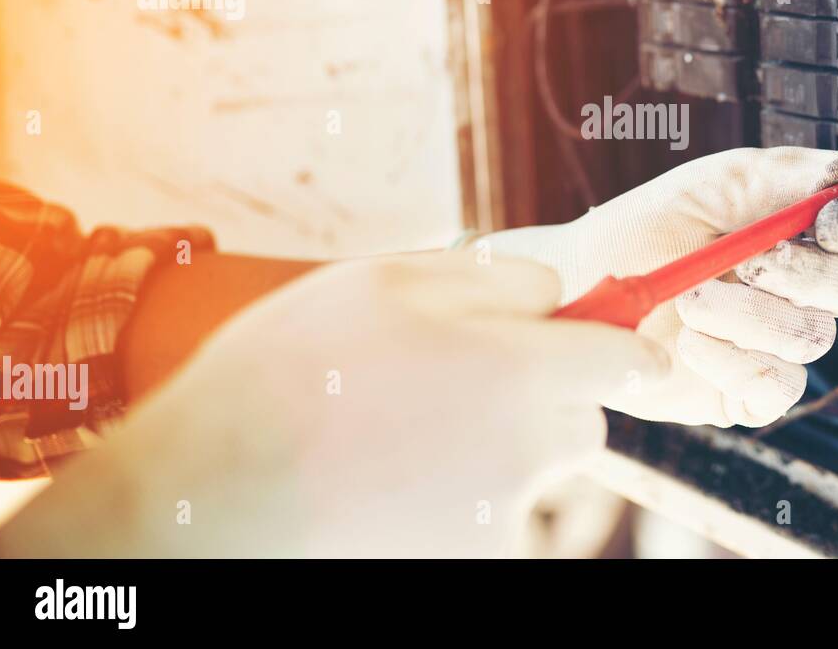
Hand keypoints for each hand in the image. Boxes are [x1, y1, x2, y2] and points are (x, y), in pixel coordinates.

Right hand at [0, 253, 665, 557]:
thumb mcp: (386, 280)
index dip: (628, 343)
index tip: (628, 342)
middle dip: (549, 394)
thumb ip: (493, 278)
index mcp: (518, 371)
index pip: (626, 360)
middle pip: (584, 418)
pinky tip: (395, 478)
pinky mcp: (472, 558)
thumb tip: (556, 289)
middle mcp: (526, 451)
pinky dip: (463, 494)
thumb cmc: (290, 372)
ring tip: (410, 431)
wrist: (209, 493)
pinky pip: (494, 512)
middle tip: (469, 380)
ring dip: (503, 444)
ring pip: (537, 466)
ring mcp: (500, 517)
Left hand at [486, 147, 837, 427]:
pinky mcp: (749, 395)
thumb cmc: (645, 228)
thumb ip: (781, 174)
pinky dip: (732, 364)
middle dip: (803, 273)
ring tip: (687, 300)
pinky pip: (776, 388)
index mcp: (799, 234)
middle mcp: (800, 292)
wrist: (582, 285)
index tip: (826, 219)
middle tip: (747, 261)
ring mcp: (777, 346)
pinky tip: (687, 343)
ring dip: (746, 315)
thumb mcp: (710, 184)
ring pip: (810, 338)